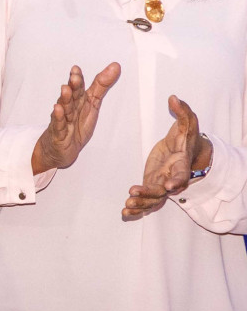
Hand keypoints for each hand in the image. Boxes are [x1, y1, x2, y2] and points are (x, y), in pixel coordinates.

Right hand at [31, 63, 120, 174]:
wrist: (61, 149)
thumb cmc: (75, 124)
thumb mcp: (92, 104)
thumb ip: (101, 85)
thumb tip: (115, 66)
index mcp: (78, 101)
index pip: (78, 88)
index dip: (78, 78)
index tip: (76, 69)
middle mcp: (69, 109)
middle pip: (72, 97)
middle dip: (73, 87)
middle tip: (74, 77)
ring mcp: (63, 121)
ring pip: (65, 109)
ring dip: (65, 99)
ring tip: (65, 90)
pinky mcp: (59, 135)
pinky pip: (59, 126)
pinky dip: (58, 118)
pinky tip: (57, 109)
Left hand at [124, 95, 211, 220]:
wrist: (185, 152)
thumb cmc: (186, 137)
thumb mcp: (187, 123)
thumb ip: (182, 111)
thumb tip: (173, 97)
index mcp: (181, 165)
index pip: (181, 174)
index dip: (177, 180)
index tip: (170, 185)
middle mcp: (172, 178)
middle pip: (163, 192)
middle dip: (150, 194)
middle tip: (134, 194)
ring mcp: (162, 186)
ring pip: (153, 200)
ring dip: (141, 205)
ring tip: (127, 206)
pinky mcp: (152, 188)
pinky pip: (146, 203)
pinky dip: (137, 210)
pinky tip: (124, 213)